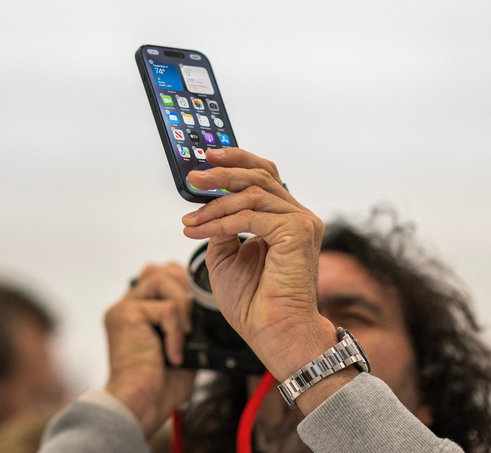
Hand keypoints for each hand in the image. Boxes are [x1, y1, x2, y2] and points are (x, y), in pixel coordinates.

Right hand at [103, 263, 195, 436]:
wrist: (140, 404)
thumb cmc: (157, 386)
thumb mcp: (180, 349)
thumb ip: (187, 327)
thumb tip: (207, 313)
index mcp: (135, 313)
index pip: (158, 277)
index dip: (181, 284)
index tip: (196, 306)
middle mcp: (126, 306)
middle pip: (157, 269)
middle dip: (182, 286)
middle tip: (191, 316)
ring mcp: (124, 308)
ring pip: (161, 279)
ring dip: (182, 305)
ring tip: (184, 334)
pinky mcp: (127, 315)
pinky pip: (167, 308)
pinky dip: (177, 331)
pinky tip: (174, 353)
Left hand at [182, 148, 355, 413]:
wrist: (272, 332)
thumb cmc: (253, 302)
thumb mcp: (225, 255)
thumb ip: (221, 226)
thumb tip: (207, 205)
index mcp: (284, 218)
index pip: (264, 176)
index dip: (236, 161)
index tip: (206, 159)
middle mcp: (297, 216)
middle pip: (260, 175)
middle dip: (222, 174)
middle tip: (192, 178)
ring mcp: (302, 222)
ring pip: (252, 194)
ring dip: (214, 204)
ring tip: (189, 218)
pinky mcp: (298, 232)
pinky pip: (251, 216)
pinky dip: (221, 221)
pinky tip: (199, 230)